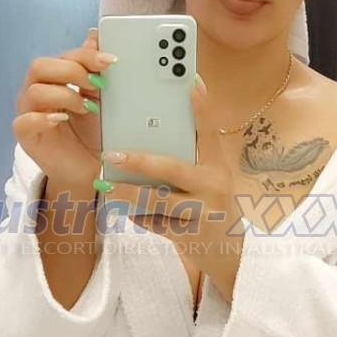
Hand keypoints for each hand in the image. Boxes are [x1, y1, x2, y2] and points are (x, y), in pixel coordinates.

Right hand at [13, 28, 116, 193]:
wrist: (90, 168)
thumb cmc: (92, 133)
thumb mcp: (100, 98)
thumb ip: (94, 69)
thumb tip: (94, 34)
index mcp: (52, 80)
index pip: (62, 57)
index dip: (85, 56)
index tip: (111, 61)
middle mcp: (36, 92)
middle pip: (40, 66)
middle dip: (71, 71)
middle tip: (96, 85)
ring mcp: (28, 114)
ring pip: (34, 91)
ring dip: (64, 95)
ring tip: (85, 108)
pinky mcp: (26, 136)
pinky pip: (24, 121)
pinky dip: (43, 118)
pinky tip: (61, 120)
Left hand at [94, 77, 244, 303]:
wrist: (229, 254)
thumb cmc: (212, 207)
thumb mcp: (210, 180)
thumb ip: (191, 159)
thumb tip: (157, 132)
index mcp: (218, 167)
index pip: (210, 133)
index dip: (201, 108)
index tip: (190, 82)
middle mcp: (214, 187)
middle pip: (172, 169)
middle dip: (138, 161)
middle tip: (111, 155)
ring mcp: (203, 213)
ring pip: (158, 200)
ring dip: (128, 193)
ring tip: (107, 186)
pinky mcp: (189, 236)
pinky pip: (155, 224)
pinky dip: (139, 218)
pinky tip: (129, 213)